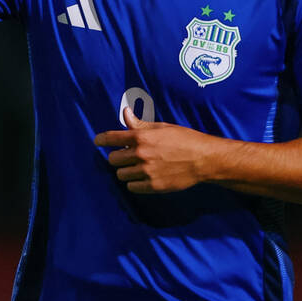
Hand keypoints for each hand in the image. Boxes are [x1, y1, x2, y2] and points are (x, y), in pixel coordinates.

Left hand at [93, 106, 219, 193]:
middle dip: (117, 157)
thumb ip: (140, 124)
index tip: (98, 141)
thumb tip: (125, 113)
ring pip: (121, 175)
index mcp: (142, 137)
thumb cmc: (184, 139)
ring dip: (125, 170)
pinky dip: (134, 183)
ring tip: (136, 167)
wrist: (203, 159)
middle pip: (113, 159)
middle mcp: (141, 154)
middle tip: (125, 156)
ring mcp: (146, 172)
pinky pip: (132, 187)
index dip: (101, 140)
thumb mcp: (162, 127)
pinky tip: (142, 177)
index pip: (112, 139)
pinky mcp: (153, 186)